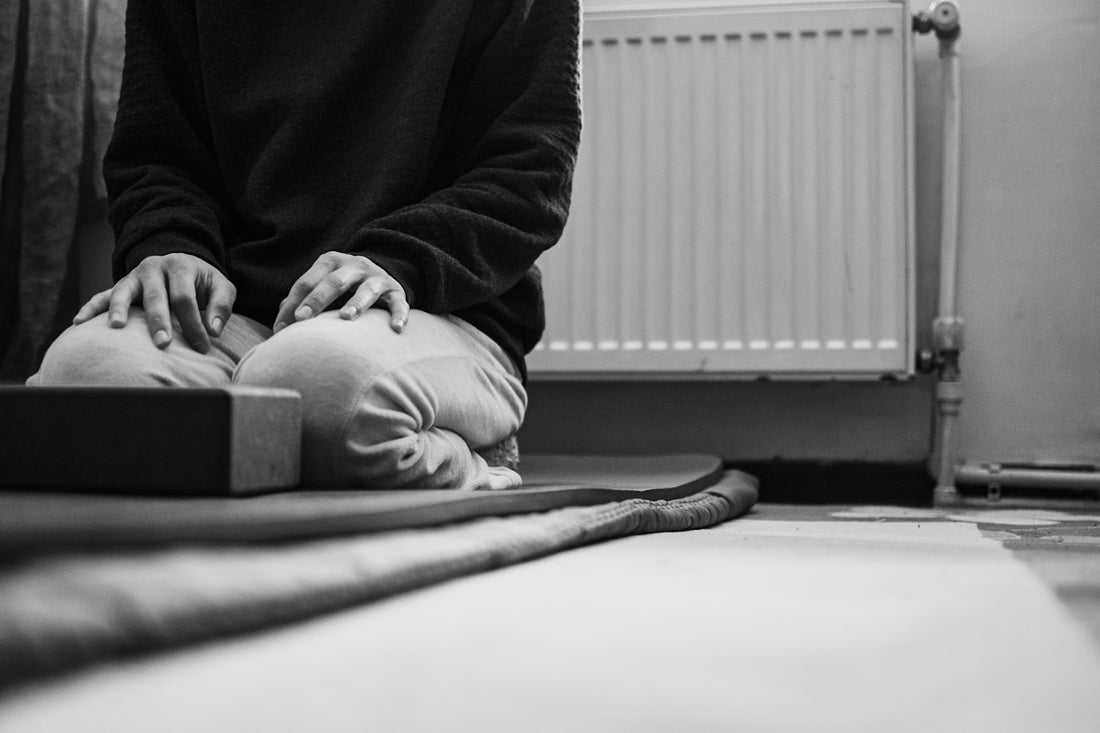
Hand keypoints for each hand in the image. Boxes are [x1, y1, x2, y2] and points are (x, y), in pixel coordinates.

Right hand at [73, 253, 235, 353]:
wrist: (180, 264)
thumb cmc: (202, 282)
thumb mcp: (220, 287)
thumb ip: (221, 306)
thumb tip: (215, 330)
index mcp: (180, 266)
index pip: (186, 298)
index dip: (194, 324)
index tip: (203, 347)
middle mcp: (153, 268)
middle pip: (156, 296)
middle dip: (159, 321)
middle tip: (163, 344)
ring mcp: (133, 277)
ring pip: (123, 292)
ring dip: (119, 309)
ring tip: (117, 327)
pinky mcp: (119, 286)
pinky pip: (101, 296)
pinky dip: (90, 308)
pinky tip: (79, 322)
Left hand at [273, 252, 408, 333]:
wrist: (382, 272)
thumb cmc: (343, 286)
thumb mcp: (323, 284)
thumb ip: (302, 300)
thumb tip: (279, 325)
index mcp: (330, 262)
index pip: (307, 282)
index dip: (293, 303)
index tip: (283, 327)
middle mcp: (354, 266)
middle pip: (334, 282)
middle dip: (316, 300)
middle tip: (302, 318)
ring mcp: (377, 278)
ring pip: (367, 290)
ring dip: (357, 303)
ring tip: (347, 317)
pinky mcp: (396, 292)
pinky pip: (398, 304)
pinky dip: (399, 316)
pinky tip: (395, 329)